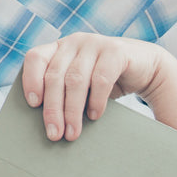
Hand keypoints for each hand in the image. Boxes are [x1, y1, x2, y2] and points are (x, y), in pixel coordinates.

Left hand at [21, 33, 164, 140]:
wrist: (146, 68)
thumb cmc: (105, 81)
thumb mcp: (80, 84)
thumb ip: (62, 92)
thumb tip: (46, 125)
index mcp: (59, 48)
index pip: (35, 58)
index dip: (31, 79)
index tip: (32, 104)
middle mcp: (74, 42)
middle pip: (55, 76)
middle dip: (53, 108)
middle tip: (54, 134)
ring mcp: (95, 43)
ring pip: (75, 80)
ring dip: (72, 110)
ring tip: (72, 133)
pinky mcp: (116, 51)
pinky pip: (100, 78)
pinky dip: (96, 101)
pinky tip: (94, 116)